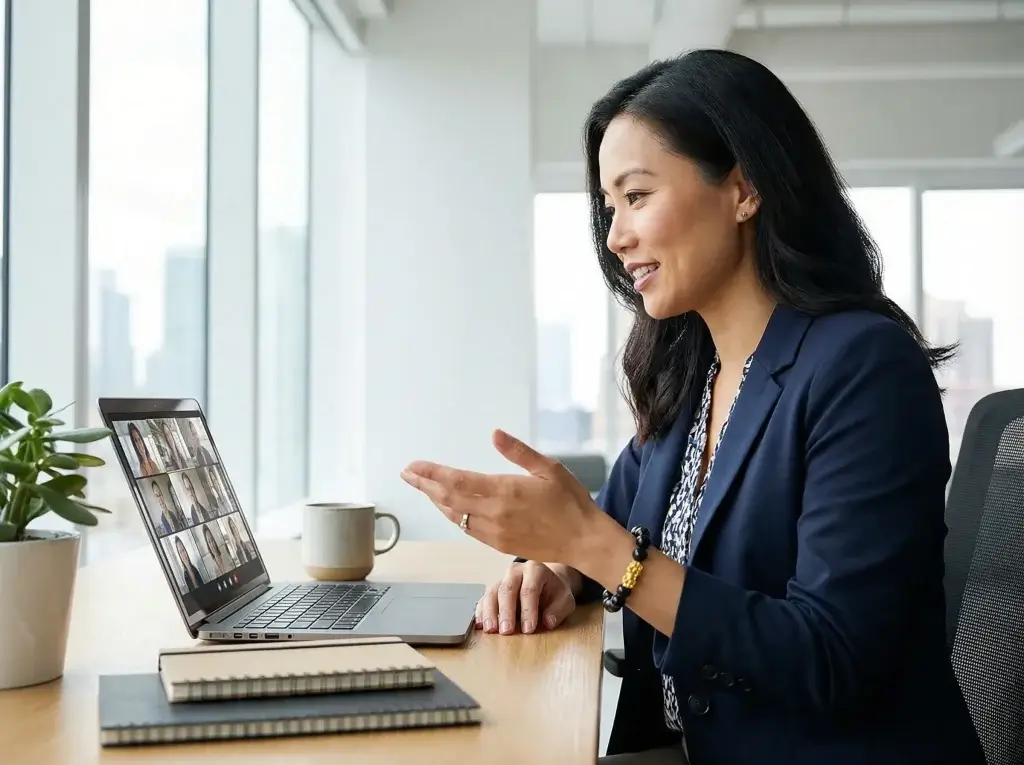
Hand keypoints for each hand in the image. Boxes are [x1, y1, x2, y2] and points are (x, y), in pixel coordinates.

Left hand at [400, 429, 600, 566]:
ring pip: (455, 516)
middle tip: (407, 474)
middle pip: (448, 499)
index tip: (414, 465)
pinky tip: (448, 508)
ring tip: (422, 488)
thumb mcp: (549, 468)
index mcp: (505, 491)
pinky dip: (453, 516)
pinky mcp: (500, 544)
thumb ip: (518, 452)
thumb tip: (494, 434)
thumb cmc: (571, 501)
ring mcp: (495, 532)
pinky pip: (468, 529)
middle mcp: (495, 514)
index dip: (431, 473)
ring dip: (436, 501)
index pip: (457, 481)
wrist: (584, 541)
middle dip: (425, 486)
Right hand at [477, 560, 575, 634]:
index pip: (529, 590)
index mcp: (535, 570)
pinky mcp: (493, 589)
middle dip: (506, 612)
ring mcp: (502, 579)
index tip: (529, 629)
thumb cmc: (554, 592)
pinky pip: (483, 599)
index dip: (528, 610)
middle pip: (507, 589)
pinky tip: (481, 625)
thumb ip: (559, 609)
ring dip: (490, 612)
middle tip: (507, 631)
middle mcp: (516, 571)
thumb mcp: (565, 599)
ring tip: (491, 630)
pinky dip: (481, 612)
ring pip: (491, 592)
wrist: (546, 582)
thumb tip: (548, 621)